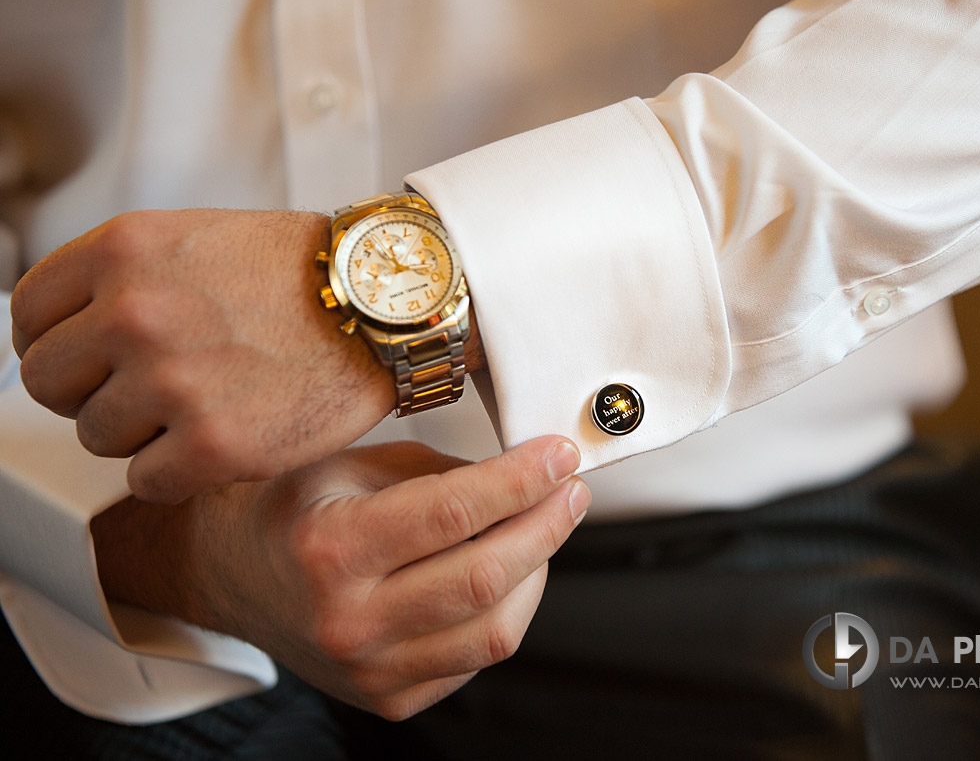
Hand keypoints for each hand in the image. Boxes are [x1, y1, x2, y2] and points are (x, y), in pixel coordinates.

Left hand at [10, 208, 482, 502]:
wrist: (390, 307)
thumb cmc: (306, 275)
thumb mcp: (197, 238)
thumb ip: (122, 276)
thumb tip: (62, 331)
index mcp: (124, 250)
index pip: (27, 316)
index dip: (58, 344)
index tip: (90, 359)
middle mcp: (135, 313)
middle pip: (49, 384)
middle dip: (92, 392)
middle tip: (150, 390)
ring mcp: (172, 382)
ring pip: (97, 437)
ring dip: (142, 433)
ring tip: (204, 406)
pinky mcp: (214, 445)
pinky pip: (146, 482)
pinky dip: (180, 472)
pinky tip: (223, 439)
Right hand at [91, 435, 589, 719]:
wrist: (233, 576)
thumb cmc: (292, 511)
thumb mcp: (348, 463)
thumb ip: (436, 471)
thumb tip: (523, 473)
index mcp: (331, 547)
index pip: (454, 513)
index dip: (522, 480)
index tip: (558, 456)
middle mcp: (348, 619)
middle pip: (485, 578)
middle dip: (546, 525)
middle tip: (570, 490)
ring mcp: (370, 671)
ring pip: (495, 632)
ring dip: (537, 572)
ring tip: (542, 529)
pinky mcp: (389, 699)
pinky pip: (476, 660)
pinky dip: (506, 612)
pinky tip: (504, 575)